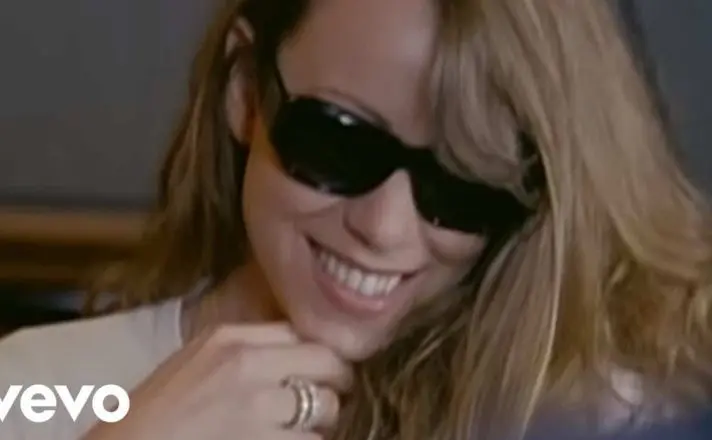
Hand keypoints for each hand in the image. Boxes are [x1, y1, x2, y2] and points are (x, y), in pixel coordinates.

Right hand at [81, 323, 352, 439]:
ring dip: (322, 424)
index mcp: (228, 338)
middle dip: (336, 384)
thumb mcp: (196, 361)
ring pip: (326, 408)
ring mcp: (255, 408)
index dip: (318, 355)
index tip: (322, 371)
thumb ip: (244, 351)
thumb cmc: (156, 417)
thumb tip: (296, 357)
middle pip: (327, 362)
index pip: (301, 332)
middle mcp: (246, 365)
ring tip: (302, 431)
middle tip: (329, 400)